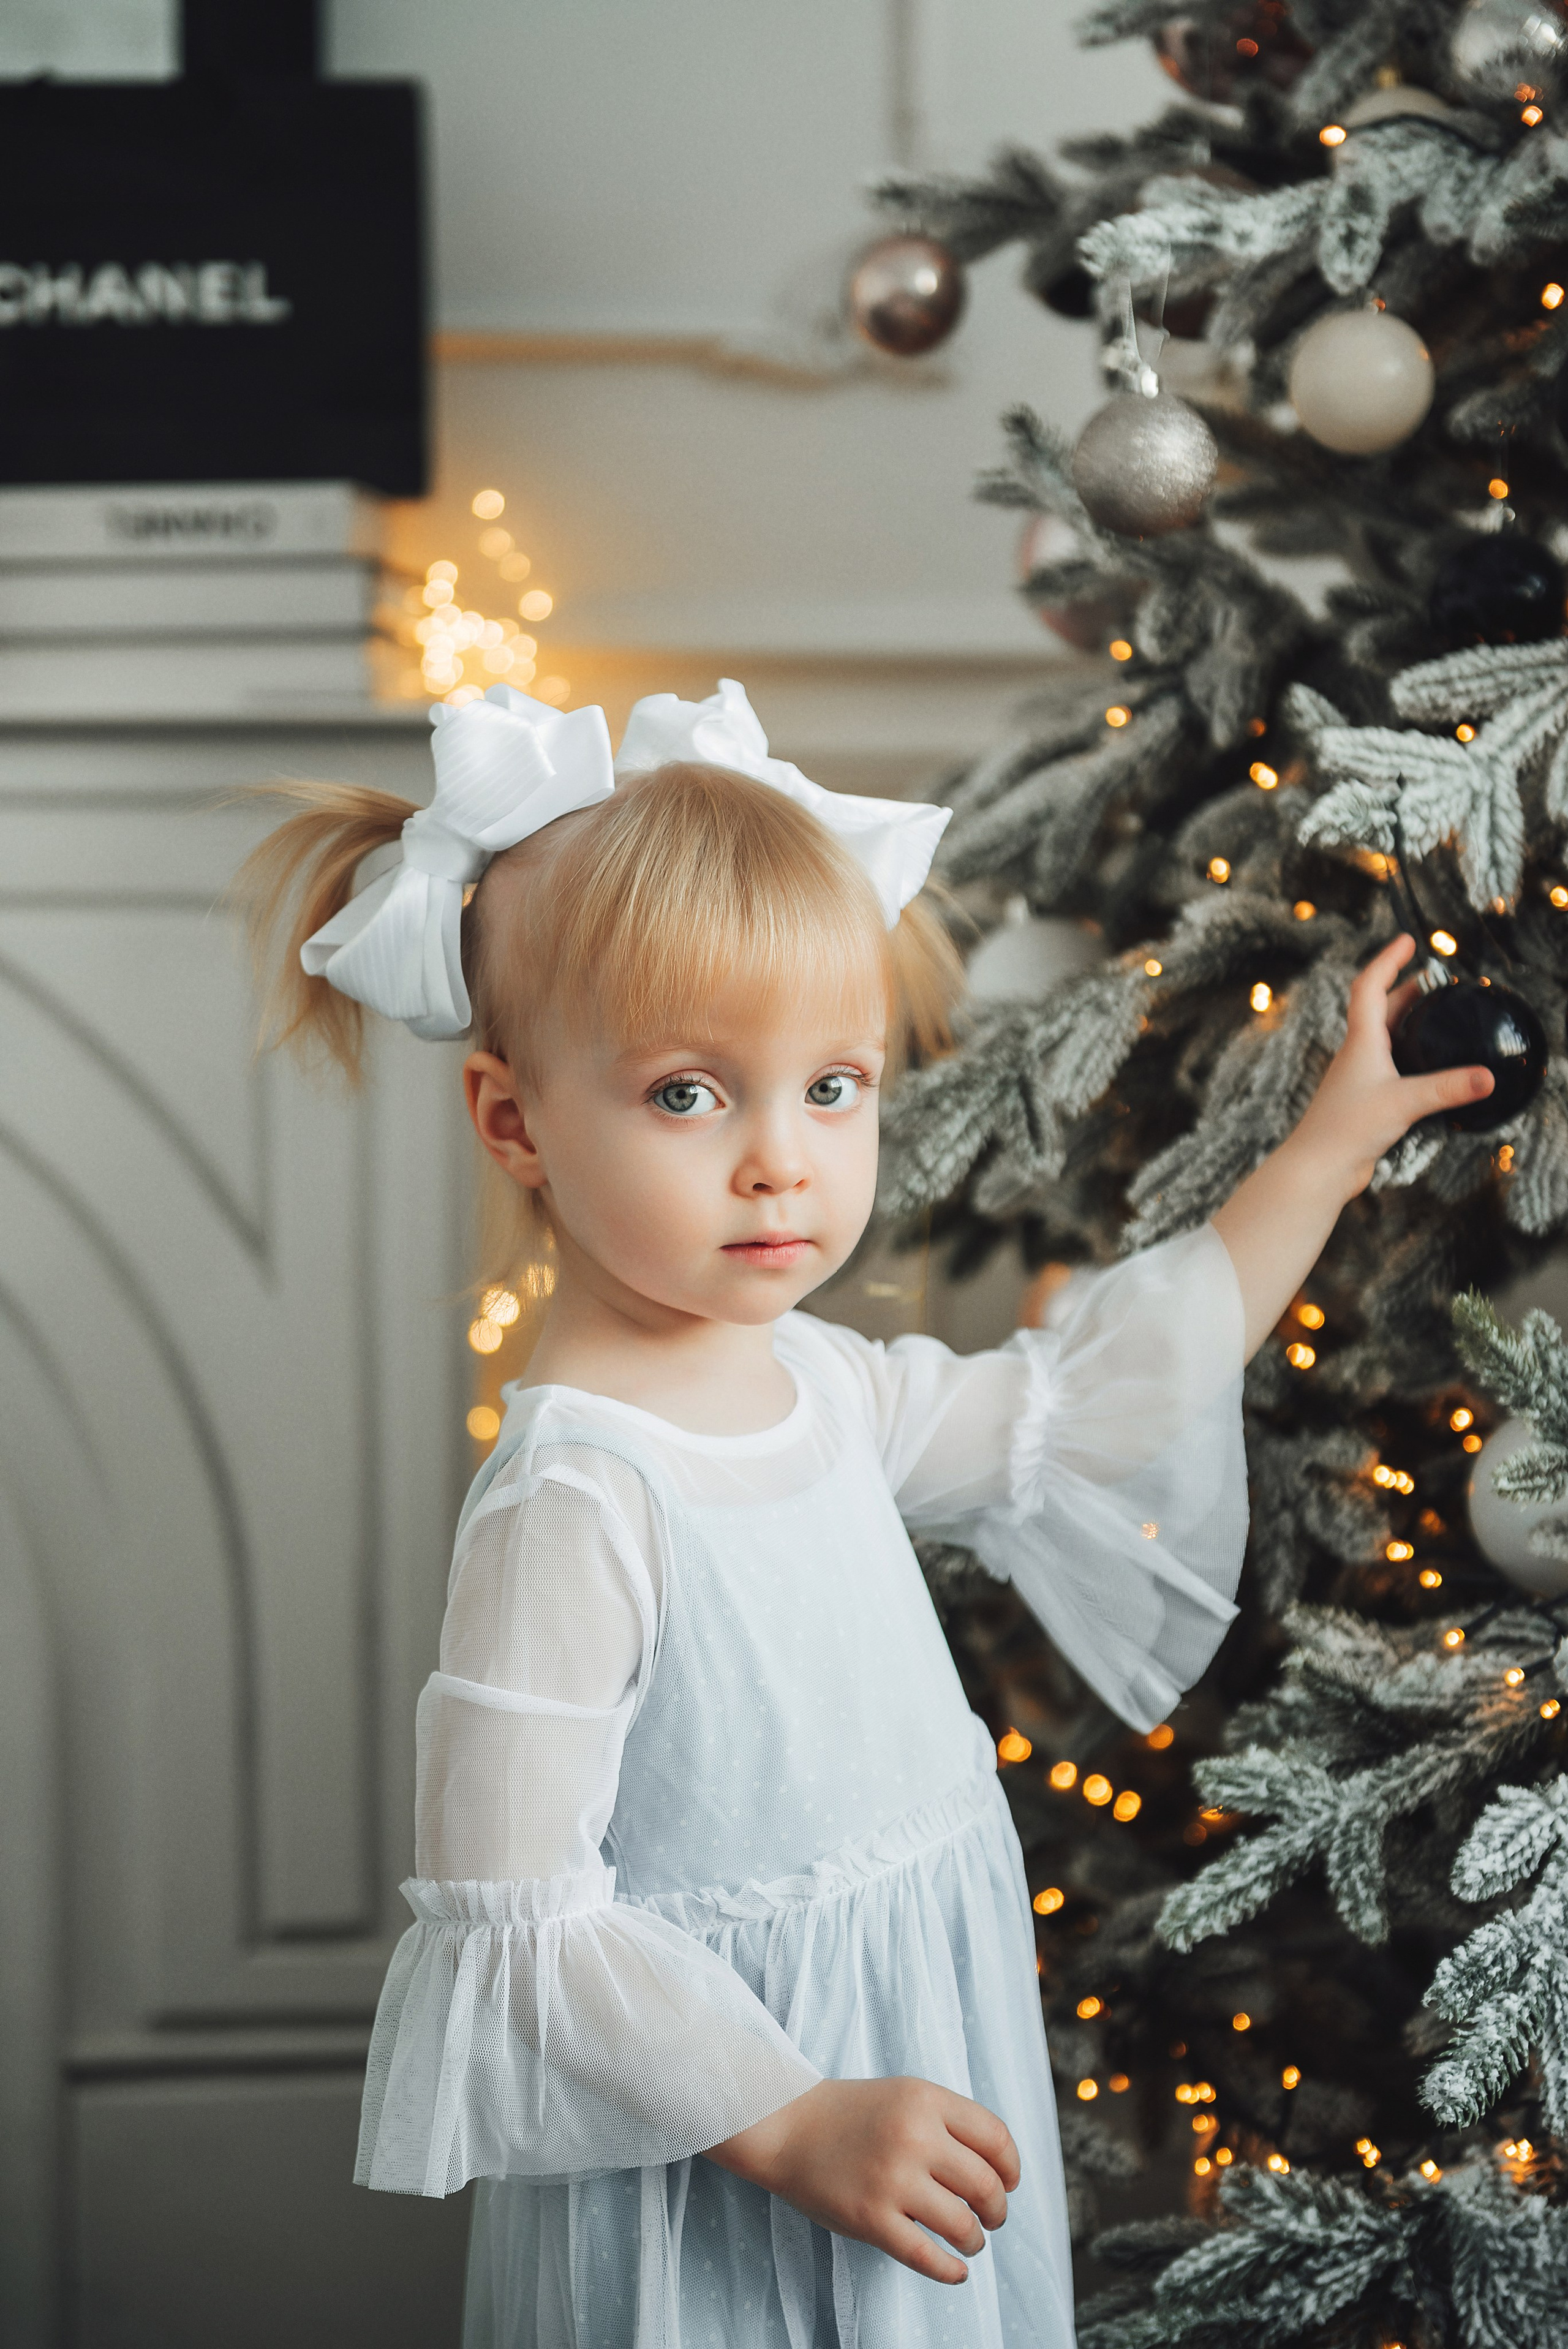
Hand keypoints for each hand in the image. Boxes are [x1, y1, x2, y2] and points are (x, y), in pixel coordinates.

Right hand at [705, 2075, 1018, 2285]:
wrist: (788, 2126)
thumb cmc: (853, 2115)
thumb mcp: (906, 2096)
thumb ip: (949, 2123)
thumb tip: (998, 2172)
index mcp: (925, 2100)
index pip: (995, 2138)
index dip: (1011, 2167)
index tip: (1009, 2182)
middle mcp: (913, 2136)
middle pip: (986, 2184)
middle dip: (998, 2209)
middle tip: (992, 2217)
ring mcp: (891, 2180)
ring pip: (962, 2225)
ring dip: (976, 2240)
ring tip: (971, 2240)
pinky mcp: (870, 2219)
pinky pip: (926, 2257)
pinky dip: (950, 2270)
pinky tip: (956, 2271)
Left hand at [1289, 933, 1493, 1197]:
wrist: (1317, 1168)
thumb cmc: (1347, 1129)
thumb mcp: (1404, 1103)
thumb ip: (1447, 1088)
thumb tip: (1487, 1077)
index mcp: (1361, 1042)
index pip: (1371, 987)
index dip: (1388, 961)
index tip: (1407, 940)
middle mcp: (1357, 1054)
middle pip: (1378, 1009)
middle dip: (1404, 989)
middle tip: (1432, 977)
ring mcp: (1358, 1078)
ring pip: (1382, 1038)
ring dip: (1405, 1020)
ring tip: (1433, 1013)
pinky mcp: (1364, 1101)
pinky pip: (1387, 1066)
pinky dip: (1405, 1053)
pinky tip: (1422, 1066)